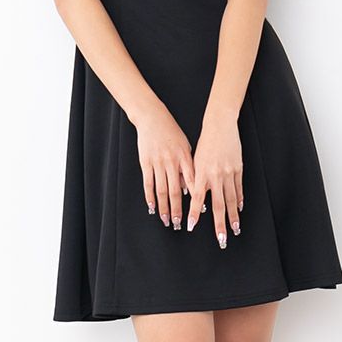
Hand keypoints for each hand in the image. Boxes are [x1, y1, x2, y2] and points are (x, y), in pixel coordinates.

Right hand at [134, 103, 195, 230]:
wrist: (152, 117)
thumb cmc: (171, 132)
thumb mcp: (185, 146)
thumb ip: (189, 166)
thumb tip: (189, 188)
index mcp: (185, 157)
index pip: (192, 183)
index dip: (194, 200)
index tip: (196, 214)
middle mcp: (172, 162)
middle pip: (176, 191)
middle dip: (177, 210)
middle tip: (178, 224)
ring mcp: (158, 162)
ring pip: (161, 190)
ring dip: (164, 208)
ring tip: (166, 220)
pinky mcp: (146, 162)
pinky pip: (148, 183)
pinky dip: (150, 197)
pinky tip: (152, 207)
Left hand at [186, 113, 243, 247]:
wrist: (220, 125)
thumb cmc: (205, 142)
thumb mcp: (195, 160)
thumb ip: (194, 179)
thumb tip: (195, 198)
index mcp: (201, 172)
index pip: (197, 199)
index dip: (194, 214)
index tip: (191, 227)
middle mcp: (215, 175)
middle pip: (218, 205)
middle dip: (219, 224)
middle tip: (221, 240)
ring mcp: (228, 172)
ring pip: (231, 200)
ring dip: (233, 217)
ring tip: (234, 229)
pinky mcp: (238, 168)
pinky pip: (239, 188)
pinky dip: (239, 200)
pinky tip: (239, 209)